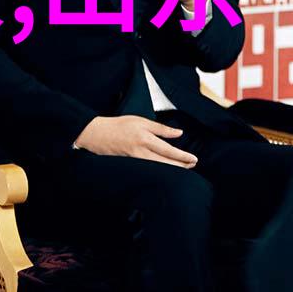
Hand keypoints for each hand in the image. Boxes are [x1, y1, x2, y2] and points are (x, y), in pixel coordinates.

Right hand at [74, 115, 197, 167]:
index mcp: (145, 139)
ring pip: (160, 169)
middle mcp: (142, 153)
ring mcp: (137, 161)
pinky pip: (151, 170)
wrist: (98, 135)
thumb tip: (179, 133)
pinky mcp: (132, 165)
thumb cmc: (119, 125)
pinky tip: (166, 170)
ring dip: (173, 169)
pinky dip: (161, 170)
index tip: (194, 159)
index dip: (183, 156)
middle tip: (192, 164)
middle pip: (166, 164)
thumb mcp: (141, 121)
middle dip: (181, 166)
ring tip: (184, 167)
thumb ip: (161, 128)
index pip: (169, 151)